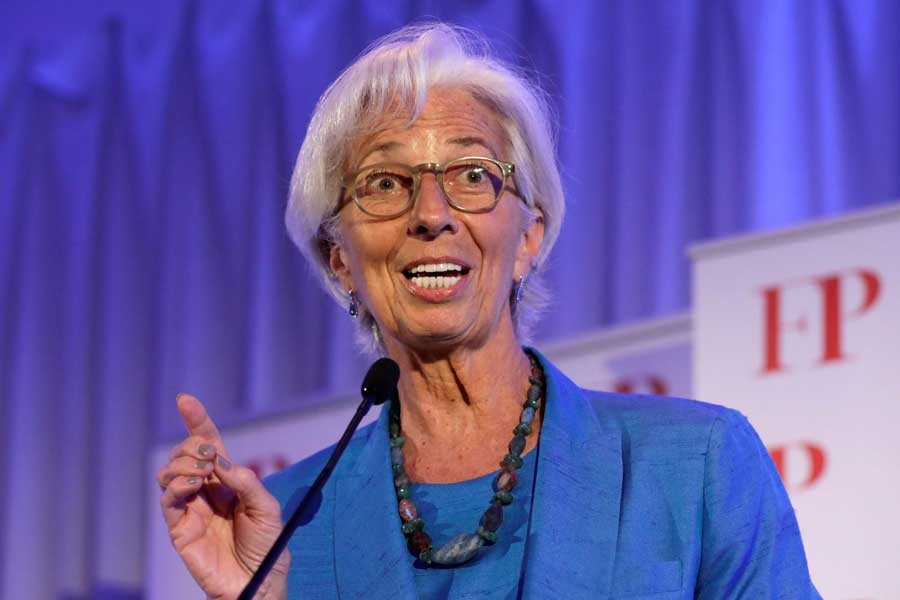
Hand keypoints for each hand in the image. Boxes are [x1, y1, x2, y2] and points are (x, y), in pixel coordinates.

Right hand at [157, 394, 289, 599]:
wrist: (258, 582)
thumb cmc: (267, 546)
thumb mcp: (267, 508)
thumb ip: (246, 482)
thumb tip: (220, 461)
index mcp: (227, 480)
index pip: (208, 443)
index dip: (196, 420)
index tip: (185, 400)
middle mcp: (205, 490)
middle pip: (185, 453)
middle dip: (193, 444)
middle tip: (211, 456)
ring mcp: (189, 508)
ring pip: (169, 471)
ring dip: (183, 463)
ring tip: (203, 473)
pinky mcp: (179, 528)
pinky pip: (167, 499)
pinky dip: (177, 484)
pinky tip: (193, 485)